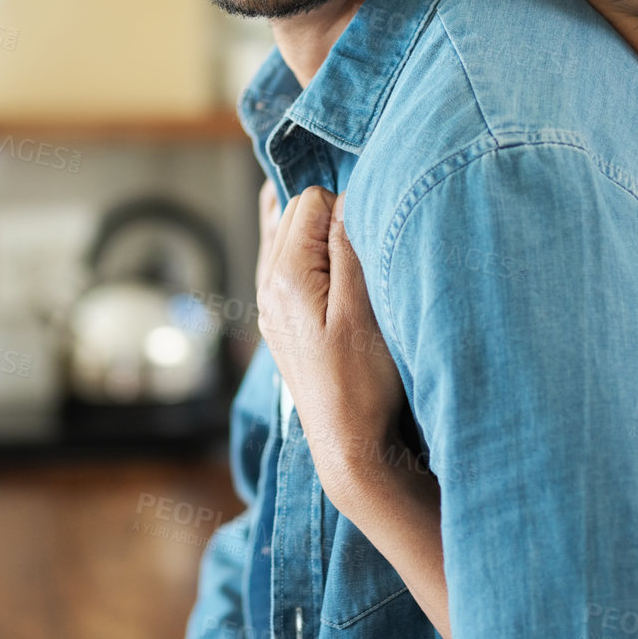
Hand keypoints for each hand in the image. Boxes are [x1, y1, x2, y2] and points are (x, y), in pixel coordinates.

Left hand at [256, 186, 410, 498]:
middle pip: (295, 211)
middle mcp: (267, 283)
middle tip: (365, 254)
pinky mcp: (281, 317)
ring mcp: (270, 302)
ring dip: (321, 238)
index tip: (370, 242)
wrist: (347, 443)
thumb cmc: (363, 381)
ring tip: (352, 266)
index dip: (347, 209)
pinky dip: (312, 257)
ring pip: (289, 234)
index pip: (311, 199)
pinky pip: (289, 261)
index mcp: (285, 275)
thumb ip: (349, 247)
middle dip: (332, 219)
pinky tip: (336, 278)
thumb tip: (346, 195)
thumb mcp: (364, 308)